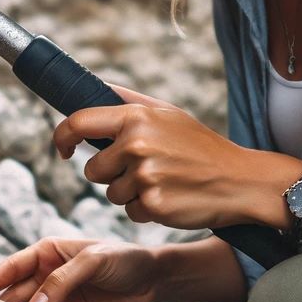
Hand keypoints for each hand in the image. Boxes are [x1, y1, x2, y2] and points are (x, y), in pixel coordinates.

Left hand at [52, 80, 247, 231]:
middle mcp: (136, 144)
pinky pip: (130, 212)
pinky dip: (146, 210)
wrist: (239, 179)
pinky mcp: (153, 205)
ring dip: (130, 193)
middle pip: (92, 169)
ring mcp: (144, 176)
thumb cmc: (200, 145)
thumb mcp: (168, 113)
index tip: (63, 150)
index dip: (61, 138)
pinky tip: (170, 198)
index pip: (78, 122)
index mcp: (137, 117)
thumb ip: (129, 102)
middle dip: (111, 173)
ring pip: (110, 194)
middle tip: (145, 168)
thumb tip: (91, 89)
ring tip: (163, 182)